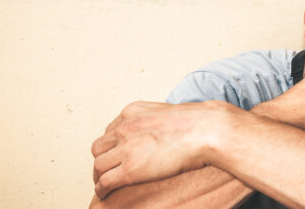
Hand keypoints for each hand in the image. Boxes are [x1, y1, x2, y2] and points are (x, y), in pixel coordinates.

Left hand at [90, 101, 227, 197]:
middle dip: (103, 159)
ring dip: (99, 176)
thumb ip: (158, 120)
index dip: (113, 146)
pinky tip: (106, 193)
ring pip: (98, 165)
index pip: (110, 130)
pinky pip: (105, 181)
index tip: (117, 154)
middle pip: (99, 147)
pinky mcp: (130, 169)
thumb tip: (165, 130)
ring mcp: (126, 148)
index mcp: (133, 112)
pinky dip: (102, 189)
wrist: (206, 130)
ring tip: (105, 184)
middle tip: (110, 169)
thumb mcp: (169, 112)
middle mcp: (125, 127)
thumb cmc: (198, 123)